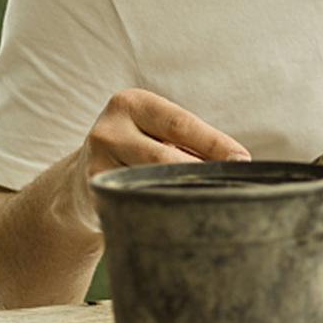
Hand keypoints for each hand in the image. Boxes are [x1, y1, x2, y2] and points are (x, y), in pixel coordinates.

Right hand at [70, 88, 250, 229]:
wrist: (80, 180)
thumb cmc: (138, 150)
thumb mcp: (158, 133)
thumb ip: (192, 142)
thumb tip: (237, 162)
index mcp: (132, 104)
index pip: (181, 124)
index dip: (215, 143)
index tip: (242, 161)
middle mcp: (108, 130)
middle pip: (164, 157)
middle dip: (201, 174)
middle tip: (231, 189)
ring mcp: (96, 165)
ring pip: (149, 185)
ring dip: (181, 196)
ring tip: (208, 205)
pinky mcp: (93, 196)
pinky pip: (135, 205)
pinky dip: (159, 211)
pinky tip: (176, 218)